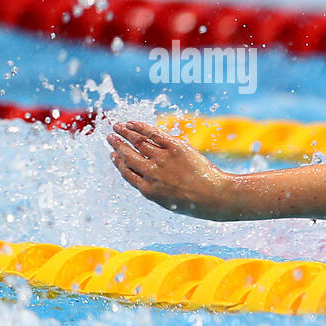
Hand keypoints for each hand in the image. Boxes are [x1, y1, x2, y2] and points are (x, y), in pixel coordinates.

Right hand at [108, 121, 234, 218]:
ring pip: (138, 142)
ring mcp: (162, 160)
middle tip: (110, 137)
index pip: (126, 173)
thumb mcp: (170, 202)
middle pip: (128, 156)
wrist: (215, 196)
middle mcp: (151, 174)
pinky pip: (153, 134)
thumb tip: (147, 180)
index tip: (112, 155)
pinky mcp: (175, 148)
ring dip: (125, 133)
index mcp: (148, 190)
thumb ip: (156, 189)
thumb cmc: (196, 202)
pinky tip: (131, 123)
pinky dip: (140, 127)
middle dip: (117, 145)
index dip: (118, 162)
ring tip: (117, 127)